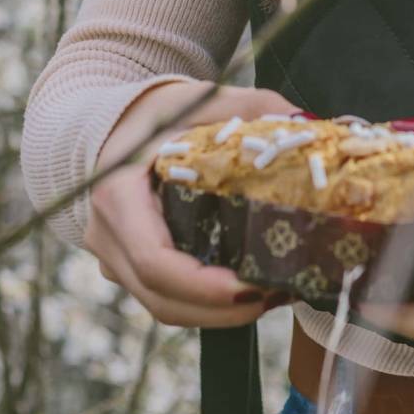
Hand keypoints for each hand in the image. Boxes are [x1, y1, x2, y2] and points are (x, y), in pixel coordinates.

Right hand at [84, 80, 298, 328]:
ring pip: (164, 306)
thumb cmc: (152, 112)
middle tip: (279, 293)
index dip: (204, 287)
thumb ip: (249, 107)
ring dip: (218, 314)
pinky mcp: (128, 266)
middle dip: (223, 310)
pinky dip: (205, 304)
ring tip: (273, 295)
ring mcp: (113, 258)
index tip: (253, 286)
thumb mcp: (198, 99)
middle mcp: (107, 238)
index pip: (154, 262)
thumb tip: (307, 123)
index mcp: (118, 198)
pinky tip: (248, 288)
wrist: (108, 124)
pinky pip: (166, 297)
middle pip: (163, 298)